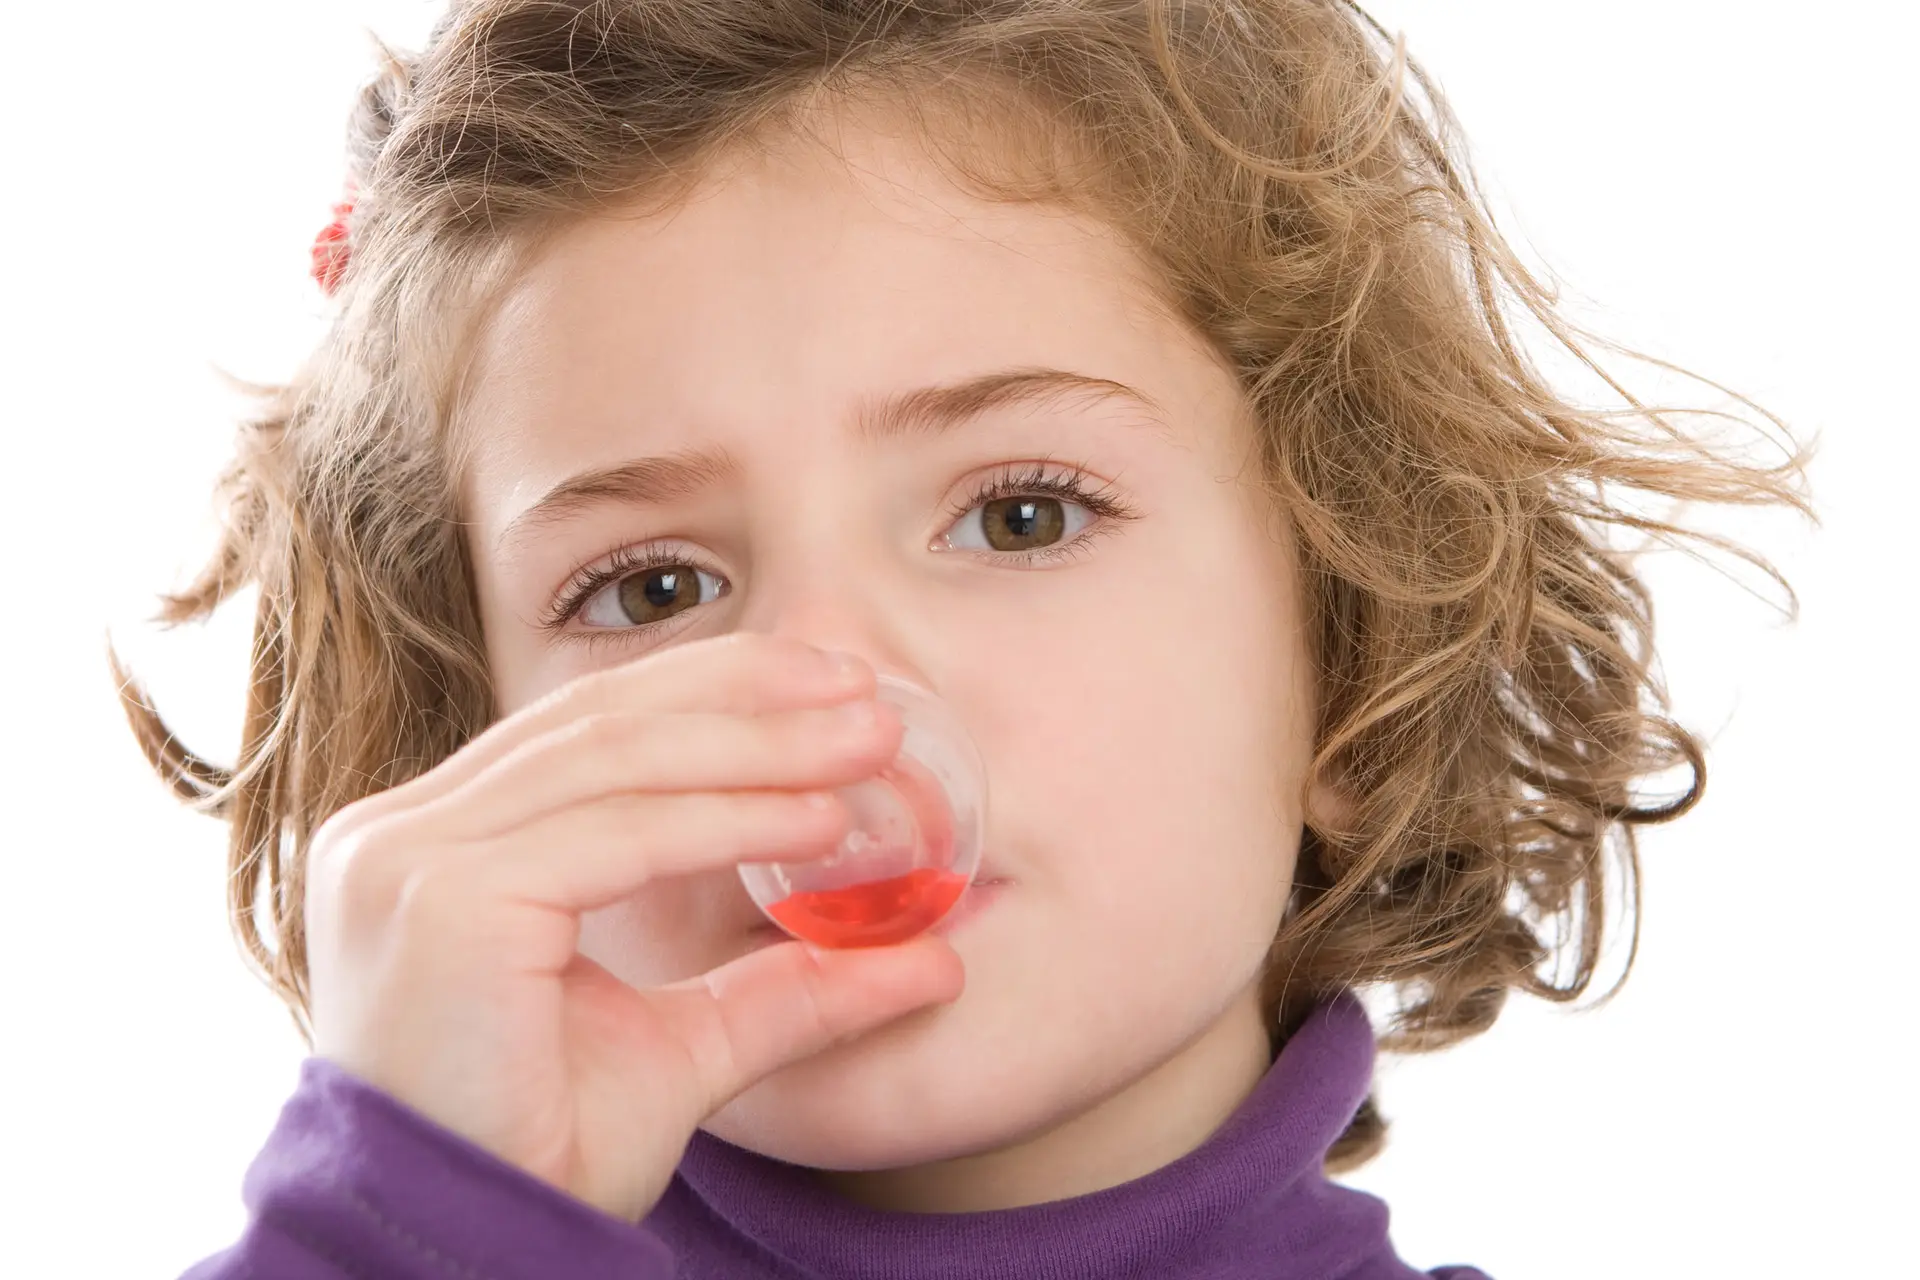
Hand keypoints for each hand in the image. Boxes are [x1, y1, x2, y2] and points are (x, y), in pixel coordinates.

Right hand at [302, 632, 966, 1221]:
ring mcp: (407, 861)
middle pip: (602, 722)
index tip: (829, 687)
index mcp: (437, 846)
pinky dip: (731, 818)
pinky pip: (618, 835)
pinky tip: (821, 819)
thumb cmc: (541, 1160)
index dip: (714, 691)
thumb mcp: (686, 1048)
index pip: (589, 732)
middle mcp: (398, 835)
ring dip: (761, 745)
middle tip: (867, 690)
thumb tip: (931, 957)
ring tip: (870, 743)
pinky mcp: (442, 902)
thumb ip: (787, 990)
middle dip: (748, 695)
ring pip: (616, 761)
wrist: (463, 1265)